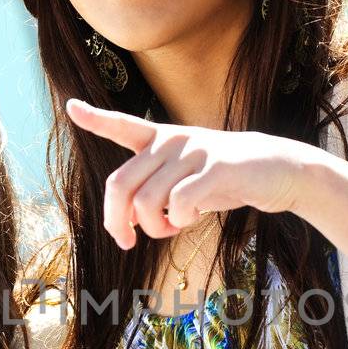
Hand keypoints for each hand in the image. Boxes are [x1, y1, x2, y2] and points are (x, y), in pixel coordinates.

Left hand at [65, 99, 318, 244]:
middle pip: (120, 184)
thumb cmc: (224, 179)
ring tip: (171, 228)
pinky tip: (193, 218)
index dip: (95, 118)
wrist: (276, 170)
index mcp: (161, 139)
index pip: (122, 126)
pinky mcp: (215, 169)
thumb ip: (153, 193)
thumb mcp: (184, 181)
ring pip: (146, 202)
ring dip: (154, 227)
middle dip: (115, 220)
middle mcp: (171, 141)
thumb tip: (125, 224)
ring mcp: (193, 152)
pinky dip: (179, 222)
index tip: (71, 107)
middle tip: (125, 241)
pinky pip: (178, 205)